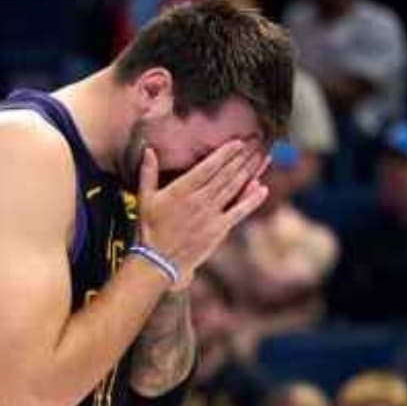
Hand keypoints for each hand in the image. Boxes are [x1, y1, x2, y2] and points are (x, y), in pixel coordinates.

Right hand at [135, 140, 270, 287]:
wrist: (157, 262)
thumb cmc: (149, 230)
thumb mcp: (144, 198)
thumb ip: (147, 173)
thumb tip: (148, 150)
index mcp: (181, 190)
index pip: (209, 166)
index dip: (225, 153)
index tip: (238, 142)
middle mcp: (199, 200)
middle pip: (226, 174)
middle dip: (242, 158)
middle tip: (256, 145)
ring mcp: (211, 215)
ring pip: (234, 188)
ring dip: (250, 172)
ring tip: (262, 158)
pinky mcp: (218, 230)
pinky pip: (239, 212)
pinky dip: (252, 200)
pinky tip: (262, 188)